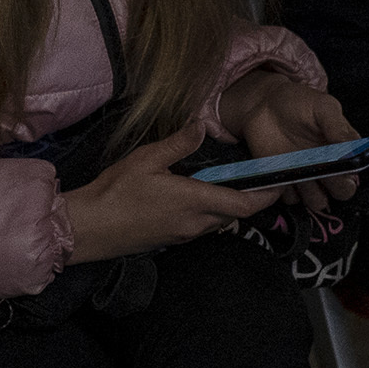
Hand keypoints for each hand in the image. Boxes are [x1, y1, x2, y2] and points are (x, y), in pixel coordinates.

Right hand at [60, 130, 270, 262]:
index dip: (266, 197)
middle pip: (235, 215)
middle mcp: (195, 223)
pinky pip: (200, 227)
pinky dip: (208, 213)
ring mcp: (183, 235)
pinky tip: (195, 196)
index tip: (279, 184)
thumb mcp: (147, 159)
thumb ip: (178, 144)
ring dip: (227, 206)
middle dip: (249, 200)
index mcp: (194, 202)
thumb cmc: (116, 193)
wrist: (89, 228)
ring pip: (218, 222)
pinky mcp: (171, 240)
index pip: (243, 205)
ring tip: (227, 184)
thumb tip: (200, 127)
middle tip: (256, 179)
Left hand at [220, 71, 366, 203]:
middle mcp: (328, 167)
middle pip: (341, 192)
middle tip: (320, 169)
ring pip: (317, 201)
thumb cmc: (297, 102)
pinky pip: (291, 199)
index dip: (349, 175)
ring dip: (310, 191)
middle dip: (334, 186)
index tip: (338, 166)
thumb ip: (338, 127)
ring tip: (300, 170)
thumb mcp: (323, 107)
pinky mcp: (285, 182)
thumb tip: (351, 149)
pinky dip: (287, 190)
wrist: (264, 104)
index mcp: (343, 151)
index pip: (355, 175)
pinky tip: (283, 170)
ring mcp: (307, 177)